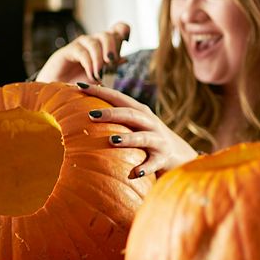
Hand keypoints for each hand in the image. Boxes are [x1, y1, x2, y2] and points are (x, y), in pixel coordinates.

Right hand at [35, 21, 129, 83]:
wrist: (59, 88)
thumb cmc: (80, 81)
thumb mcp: (100, 76)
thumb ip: (112, 67)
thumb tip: (125, 59)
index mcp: (105, 46)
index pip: (117, 29)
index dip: (123, 30)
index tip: (127, 41)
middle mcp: (94, 41)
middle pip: (108, 34)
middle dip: (112, 48)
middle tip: (111, 64)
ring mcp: (81, 44)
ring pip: (95, 42)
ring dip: (99, 60)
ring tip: (99, 75)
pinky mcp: (69, 50)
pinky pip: (83, 52)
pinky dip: (89, 64)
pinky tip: (91, 75)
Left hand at [75, 82, 199, 177]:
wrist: (180, 155)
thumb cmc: (147, 137)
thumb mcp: (135, 124)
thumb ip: (116, 117)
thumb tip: (83, 111)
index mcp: (140, 112)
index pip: (118, 97)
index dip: (100, 91)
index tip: (79, 86)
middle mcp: (150, 123)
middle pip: (130, 114)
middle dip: (112, 114)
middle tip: (91, 115)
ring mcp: (158, 141)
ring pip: (143, 138)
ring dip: (128, 139)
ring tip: (112, 141)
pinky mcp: (163, 158)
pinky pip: (153, 164)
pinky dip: (144, 168)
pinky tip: (133, 174)